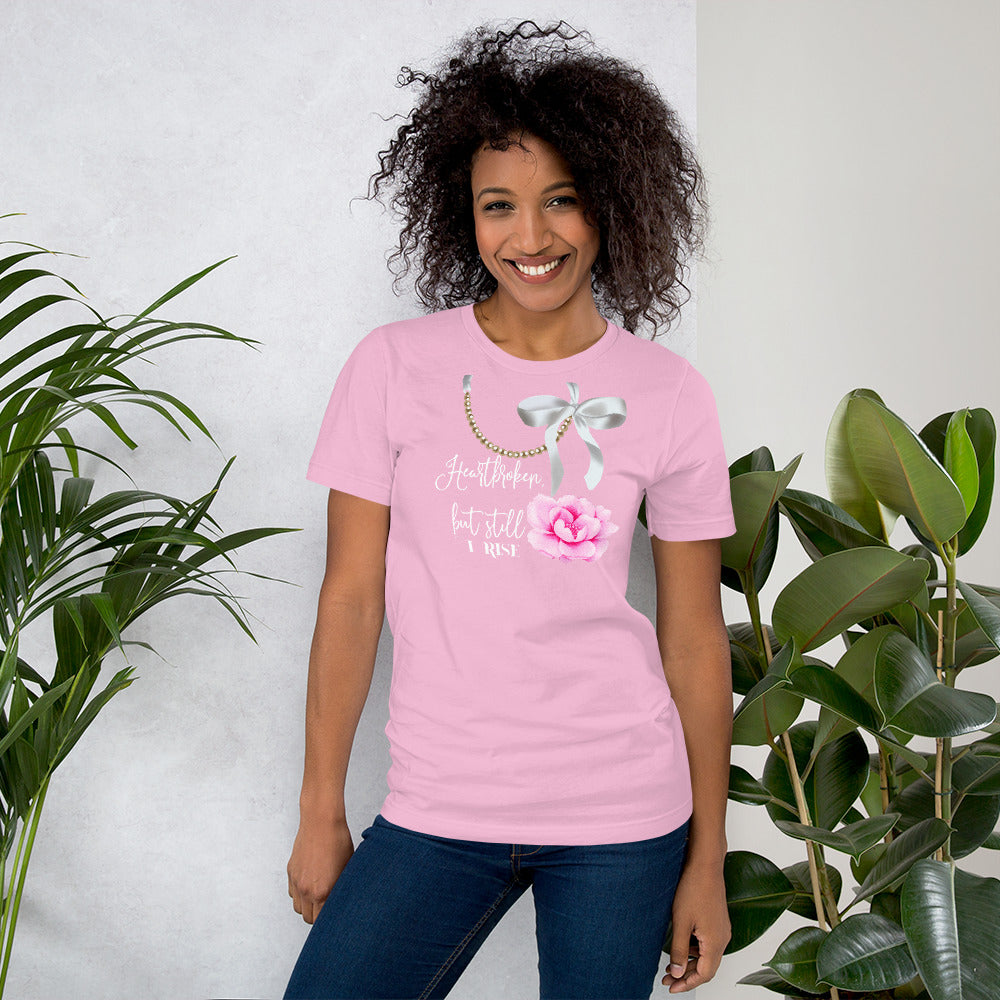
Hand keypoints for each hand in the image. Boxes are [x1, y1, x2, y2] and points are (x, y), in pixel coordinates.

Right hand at [287, 815, 354, 923]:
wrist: (321, 821)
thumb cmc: (338, 841)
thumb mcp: (347, 868)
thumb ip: (342, 889)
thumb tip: (344, 902)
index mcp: (323, 892)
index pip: (323, 921)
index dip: (330, 920)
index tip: (336, 916)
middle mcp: (307, 890)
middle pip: (309, 918)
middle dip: (318, 916)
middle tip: (329, 906)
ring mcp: (297, 881)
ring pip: (298, 907)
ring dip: (307, 906)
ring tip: (319, 896)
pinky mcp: (291, 872)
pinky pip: (292, 893)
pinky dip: (299, 894)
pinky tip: (311, 884)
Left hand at [662, 860, 730, 992]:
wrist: (705, 864)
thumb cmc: (694, 889)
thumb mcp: (681, 922)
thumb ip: (679, 950)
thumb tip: (676, 973)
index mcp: (716, 942)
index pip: (704, 975)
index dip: (687, 984)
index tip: (671, 987)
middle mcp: (723, 938)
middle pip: (707, 967)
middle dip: (686, 975)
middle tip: (667, 978)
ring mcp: (722, 929)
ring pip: (707, 956)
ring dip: (690, 962)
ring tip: (671, 964)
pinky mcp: (718, 921)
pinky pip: (708, 944)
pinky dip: (695, 950)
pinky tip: (682, 945)